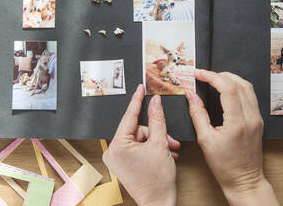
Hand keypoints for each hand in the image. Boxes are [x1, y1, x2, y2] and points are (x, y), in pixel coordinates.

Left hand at [103, 84, 179, 205]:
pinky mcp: (122, 163)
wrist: (159, 203)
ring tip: (169, 151)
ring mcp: (117, 159)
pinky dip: (152, 149)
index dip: (137, 100)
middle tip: (169, 142)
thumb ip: (158, 119)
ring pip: (141, 138)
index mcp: (118, 146)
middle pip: (138, 129)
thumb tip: (155, 103)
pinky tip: (163, 155)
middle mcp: (113, 152)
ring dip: (157, 142)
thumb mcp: (160, 144)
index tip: (141, 88)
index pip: (129, 116)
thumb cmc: (158, 181)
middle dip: (157, 134)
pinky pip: (138, 146)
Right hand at [185, 69, 278, 205]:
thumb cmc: (225, 165)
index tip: (199, 73)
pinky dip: (238, 87)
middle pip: (239, 83)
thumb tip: (191, 95)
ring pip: (247, 87)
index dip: (211, 76)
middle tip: (204, 75)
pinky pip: (250, 96)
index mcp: (237, 122)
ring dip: (231, 78)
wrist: (244, 180)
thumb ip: (198, 114)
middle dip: (220, 75)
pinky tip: (227, 89)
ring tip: (214, 78)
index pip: (227, 88)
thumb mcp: (205, 140)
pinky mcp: (258, 120)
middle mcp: (251, 117)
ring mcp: (257, 118)